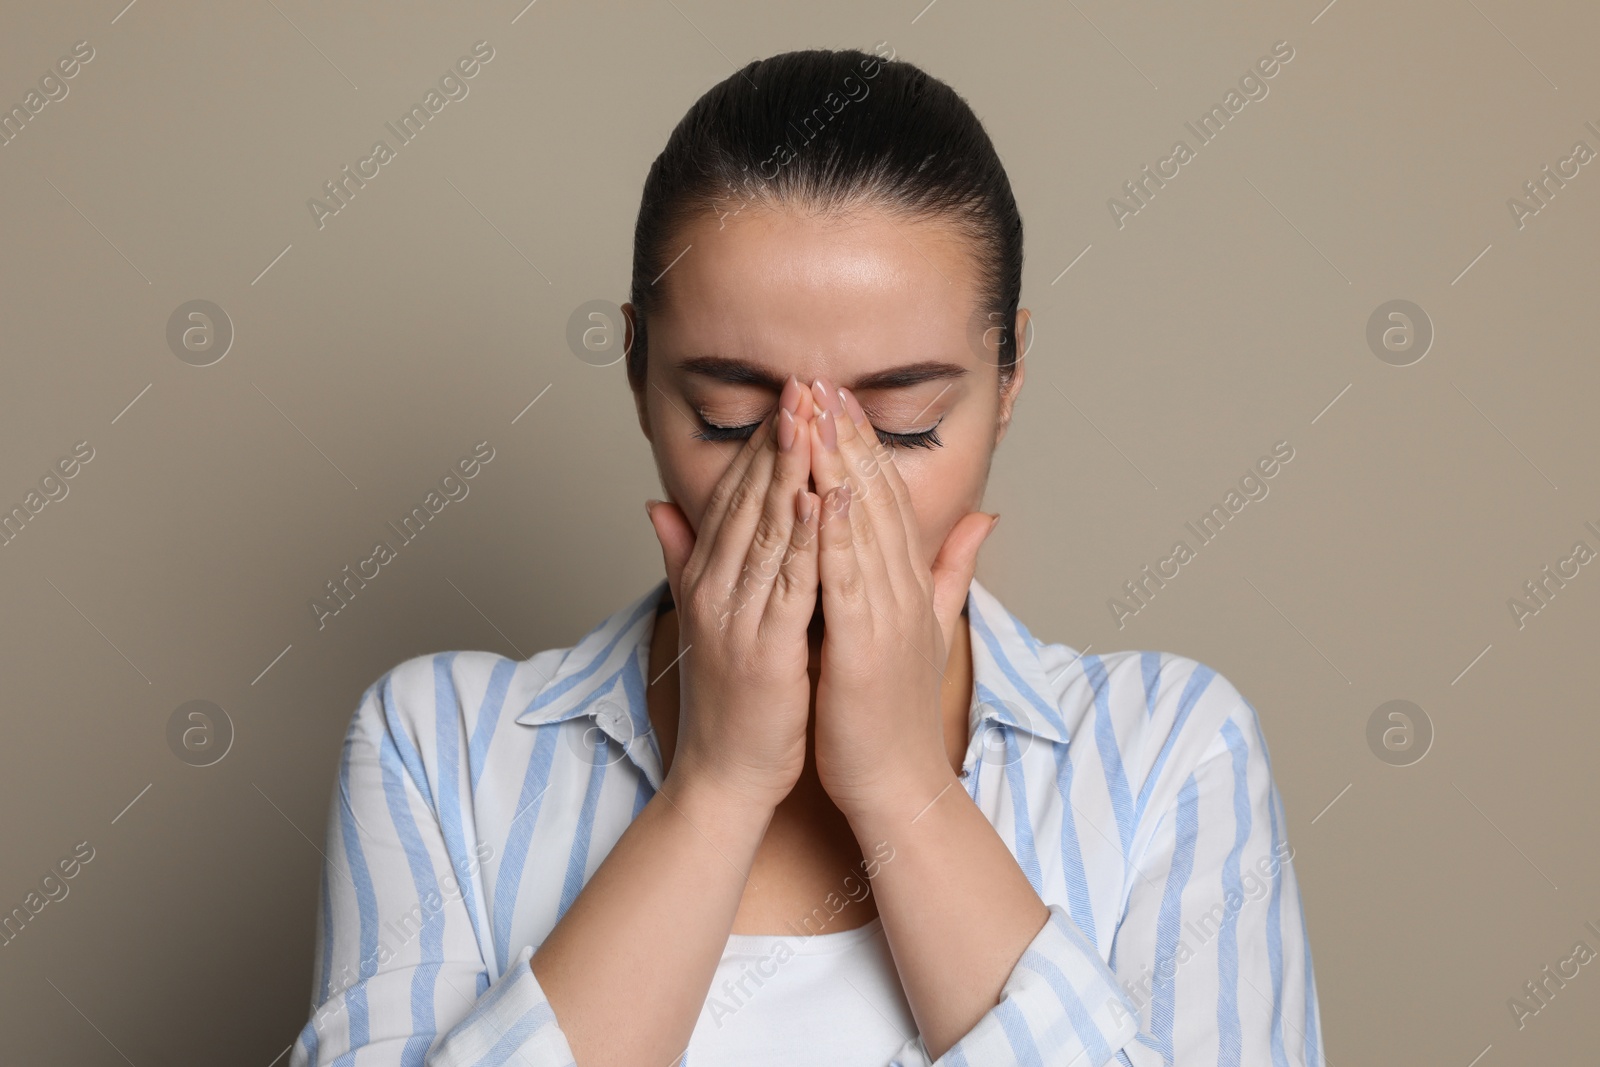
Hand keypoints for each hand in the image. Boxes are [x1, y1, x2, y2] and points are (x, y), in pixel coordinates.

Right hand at [644, 375, 821, 810]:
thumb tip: (656, 506)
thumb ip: (683, 557)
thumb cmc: (733, 698)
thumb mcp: (703, 616)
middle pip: (749, 499)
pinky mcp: (763, 650)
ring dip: (791, 470)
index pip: (734, 495)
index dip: (762, 443)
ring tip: (812, 417)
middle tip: (804, 382)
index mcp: (706, 577)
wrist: (725, 774)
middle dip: (779, 439)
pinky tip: (817, 497)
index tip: (791, 395)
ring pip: (766, 529)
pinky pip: (787, 583)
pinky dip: (802, 538)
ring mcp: (735, 617)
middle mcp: (713, 588)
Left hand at [805, 377, 999, 820]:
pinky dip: (835, 533)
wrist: (899, 783)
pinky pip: (847, 579)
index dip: (863, 444)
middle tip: (821, 380)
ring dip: (839, 465)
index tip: (838, 396)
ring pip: (861, 526)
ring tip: (817, 413)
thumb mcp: (928, 628)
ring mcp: (888, 616)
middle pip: (874, 498)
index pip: (885, 499)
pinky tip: (820, 491)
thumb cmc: (894, 712)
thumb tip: (983, 518)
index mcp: (910, 585)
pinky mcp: (866, 646)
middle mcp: (903, 590)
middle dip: (847, 436)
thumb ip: (950, 570)